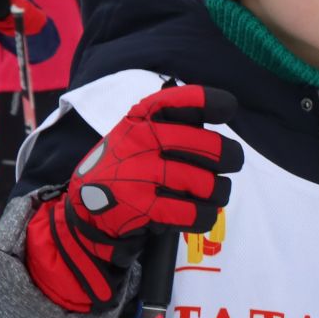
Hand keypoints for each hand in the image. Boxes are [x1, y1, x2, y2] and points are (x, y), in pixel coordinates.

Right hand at [24, 85, 245, 312]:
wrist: (87, 212)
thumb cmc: (126, 169)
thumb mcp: (137, 136)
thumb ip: (173, 124)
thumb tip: (224, 108)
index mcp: (140, 118)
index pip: (179, 101)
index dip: (210, 101)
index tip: (228, 108)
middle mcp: (141, 141)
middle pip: (212, 148)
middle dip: (231, 158)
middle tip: (229, 166)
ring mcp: (141, 174)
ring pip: (209, 184)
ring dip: (218, 194)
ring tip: (210, 195)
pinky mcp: (144, 207)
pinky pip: (196, 213)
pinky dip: (205, 217)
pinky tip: (200, 214)